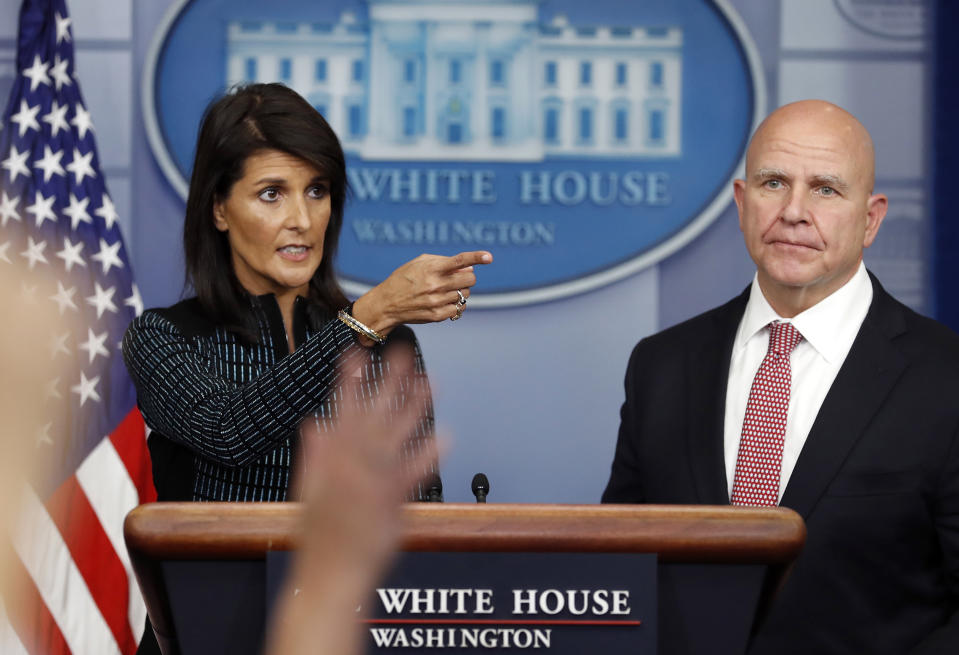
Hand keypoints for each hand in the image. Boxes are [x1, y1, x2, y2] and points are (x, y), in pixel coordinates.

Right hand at [265, 347, 439, 654]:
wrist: (329, 574)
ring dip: (415, 406)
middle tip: (403, 352)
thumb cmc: (317, 537)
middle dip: (389, 381)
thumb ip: (315, 454)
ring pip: (398, 434)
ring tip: (431, 381)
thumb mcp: (307, 489)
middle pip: (374, 413)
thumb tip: (315, 423)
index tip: (356, 352)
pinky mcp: (392, 500)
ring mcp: (373, 479)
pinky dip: (430, 454)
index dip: (349, 379)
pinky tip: (447, 436)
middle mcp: (352, 463)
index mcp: (330, 459)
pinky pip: (414, 472)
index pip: (340, 409)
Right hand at [351, 251, 491, 336]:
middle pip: (470, 280)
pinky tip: (446, 301)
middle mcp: (436, 285)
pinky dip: (456, 304)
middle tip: (459, 278)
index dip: (476, 257)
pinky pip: (459, 309)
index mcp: (432, 269)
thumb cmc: (405, 279)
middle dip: (468, 277)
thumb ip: (444, 261)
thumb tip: (469, 269)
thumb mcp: (419, 263)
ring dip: (461, 291)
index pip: (459, 261)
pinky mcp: (437, 316)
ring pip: (466, 295)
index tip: (489, 257)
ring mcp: (437, 302)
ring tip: (446, 290)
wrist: (387, 304)